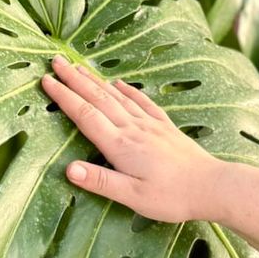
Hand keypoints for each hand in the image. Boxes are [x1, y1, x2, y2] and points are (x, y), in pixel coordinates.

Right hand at [40, 55, 224, 222]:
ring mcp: (151, 125)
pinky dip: (128, 90)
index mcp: (121, 146)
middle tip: (55, 61)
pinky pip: (142, 102)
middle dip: (75, 80)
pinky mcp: (165, 127)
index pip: (86, 116)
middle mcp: (134, 129)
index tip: (46, 81)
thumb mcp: (133, 196)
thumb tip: (69, 169)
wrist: (212, 187)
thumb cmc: (173, 197)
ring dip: (95, 80)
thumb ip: (101, 181)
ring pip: (117, 97)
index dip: (64, 97)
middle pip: (98, 99)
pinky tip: (120, 83)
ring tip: (78, 66)